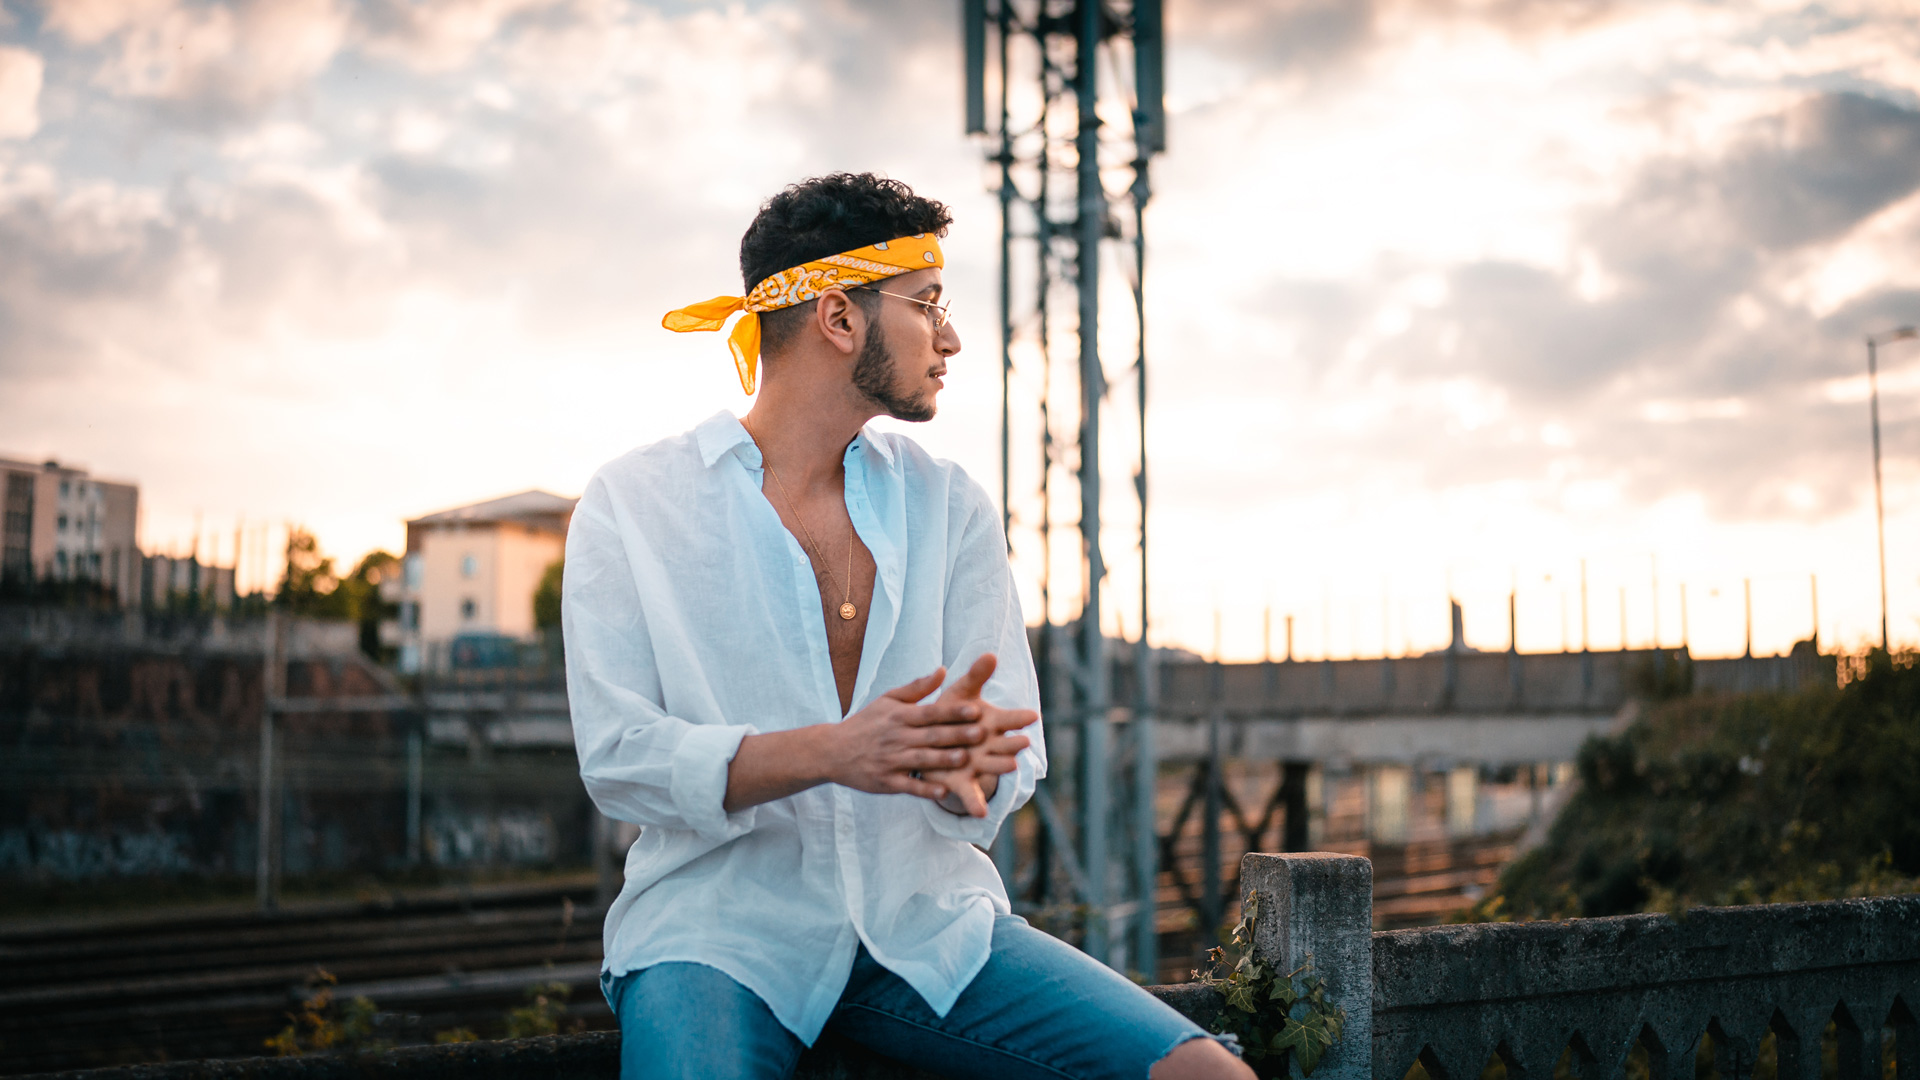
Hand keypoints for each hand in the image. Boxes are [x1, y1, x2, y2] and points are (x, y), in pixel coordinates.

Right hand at [818, 667, 990, 801]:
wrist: (832, 751)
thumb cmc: (866, 723)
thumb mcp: (887, 700)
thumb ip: (917, 688)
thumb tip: (943, 671)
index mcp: (899, 716)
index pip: (930, 713)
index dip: (953, 712)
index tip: (975, 710)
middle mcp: (896, 737)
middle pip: (930, 736)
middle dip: (956, 735)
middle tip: (981, 733)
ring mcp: (890, 761)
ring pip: (921, 760)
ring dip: (943, 760)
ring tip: (966, 759)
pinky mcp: (886, 782)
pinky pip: (908, 786)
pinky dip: (925, 789)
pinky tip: (943, 791)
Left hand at [919, 654, 1035, 817]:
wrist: (930, 742)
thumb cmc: (950, 713)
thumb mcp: (961, 693)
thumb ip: (976, 677)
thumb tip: (990, 654)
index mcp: (991, 724)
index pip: (1009, 720)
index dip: (1019, 718)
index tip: (1031, 715)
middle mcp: (989, 746)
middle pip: (1004, 745)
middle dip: (1012, 744)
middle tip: (1023, 742)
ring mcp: (977, 765)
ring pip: (991, 767)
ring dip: (999, 768)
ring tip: (1010, 767)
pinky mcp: (961, 782)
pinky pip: (969, 795)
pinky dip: (975, 804)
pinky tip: (980, 814)